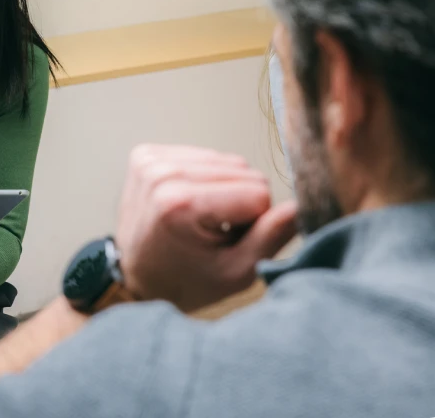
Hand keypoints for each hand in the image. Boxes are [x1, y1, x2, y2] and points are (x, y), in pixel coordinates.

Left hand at [116, 144, 298, 312]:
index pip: (258, 193)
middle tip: (214, 231)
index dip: (253, 222)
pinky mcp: (145, 153)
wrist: (134, 275)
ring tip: (201, 218)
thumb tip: (301, 206)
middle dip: (240, 203)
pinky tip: (188, 203)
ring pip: (226, 161)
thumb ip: (271, 237)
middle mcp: (162, 173)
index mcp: (181, 203)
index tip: (229, 240)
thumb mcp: (235, 273)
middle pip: (243, 171)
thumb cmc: (184, 281)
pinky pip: (204, 155)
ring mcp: (150, 160)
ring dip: (224, 188)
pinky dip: (204, 179)